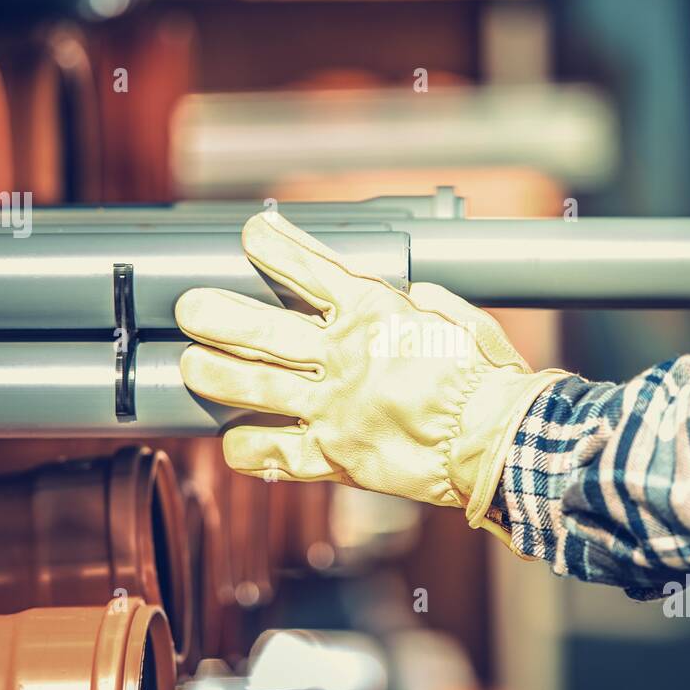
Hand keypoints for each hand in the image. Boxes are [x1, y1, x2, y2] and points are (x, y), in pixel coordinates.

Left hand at [176, 210, 568, 537]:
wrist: (501, 443)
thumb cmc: (490, 381)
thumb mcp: (464, 322)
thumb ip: (429, 304)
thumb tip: (413, 295)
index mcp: (376, 315)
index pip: (313, 271)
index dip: (276, 248)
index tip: (251, 232)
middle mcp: (344, 358)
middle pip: (263, 330)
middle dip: (218, 317)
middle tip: (188, 309)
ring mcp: (332, 408)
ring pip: (254, 388)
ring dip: (216, 374)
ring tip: (189, 365)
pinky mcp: (334, 456)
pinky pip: (274, 454)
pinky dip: (248, 449)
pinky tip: (232, 443)